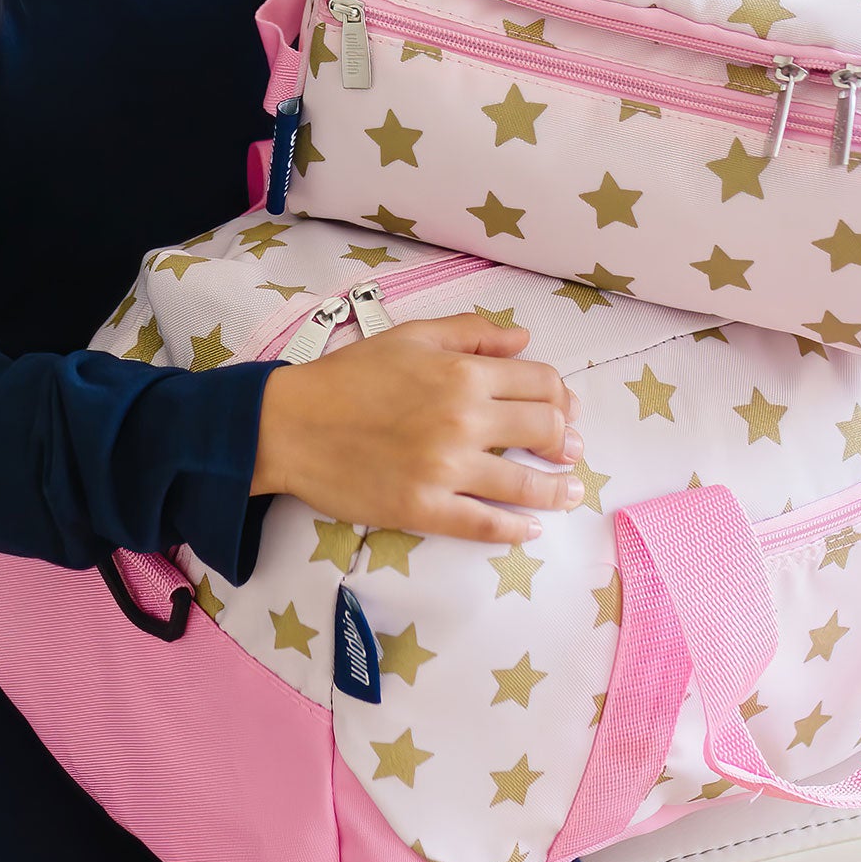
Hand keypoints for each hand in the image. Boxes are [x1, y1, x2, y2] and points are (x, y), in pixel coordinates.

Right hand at [252, 314, 582, 542]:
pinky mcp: (424, 509)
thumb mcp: (410, 336)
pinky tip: (528, 527)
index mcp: (462, 372)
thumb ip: (471, 332)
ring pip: (524, 484)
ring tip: (569, 493)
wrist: (290, 424)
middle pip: (544, 430)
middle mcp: (463, 419)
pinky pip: (484, 525)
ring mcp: (445, 469)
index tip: (566, 410)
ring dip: (557, 490)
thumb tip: (524, 339)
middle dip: (566, 441)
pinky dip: (514, 528)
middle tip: (571, 451)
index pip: (541, 383)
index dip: (562, 397)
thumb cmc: (348, 375)